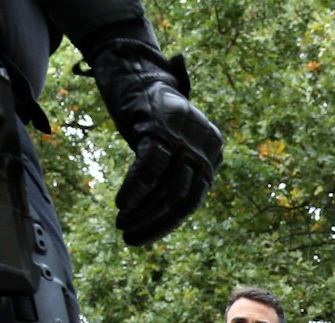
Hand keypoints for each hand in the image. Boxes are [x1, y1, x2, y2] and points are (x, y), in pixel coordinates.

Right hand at [86, 40, 224, 245]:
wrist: (136, 73)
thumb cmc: (152, 115)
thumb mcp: (171, 146)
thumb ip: (173, 174)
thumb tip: (161, 212)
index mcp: (212, 154)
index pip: (191, 200)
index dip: (165, 222)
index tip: (143, 236)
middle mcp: (204, 147)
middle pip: (182, 199)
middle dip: (154, 223)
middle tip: (129, 238)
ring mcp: (184, 137)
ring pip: (167, 188)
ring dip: (142, 212)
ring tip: (122, 225)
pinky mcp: (160, 128)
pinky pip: (149, 168)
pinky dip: (135, 190)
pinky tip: (122, 205)